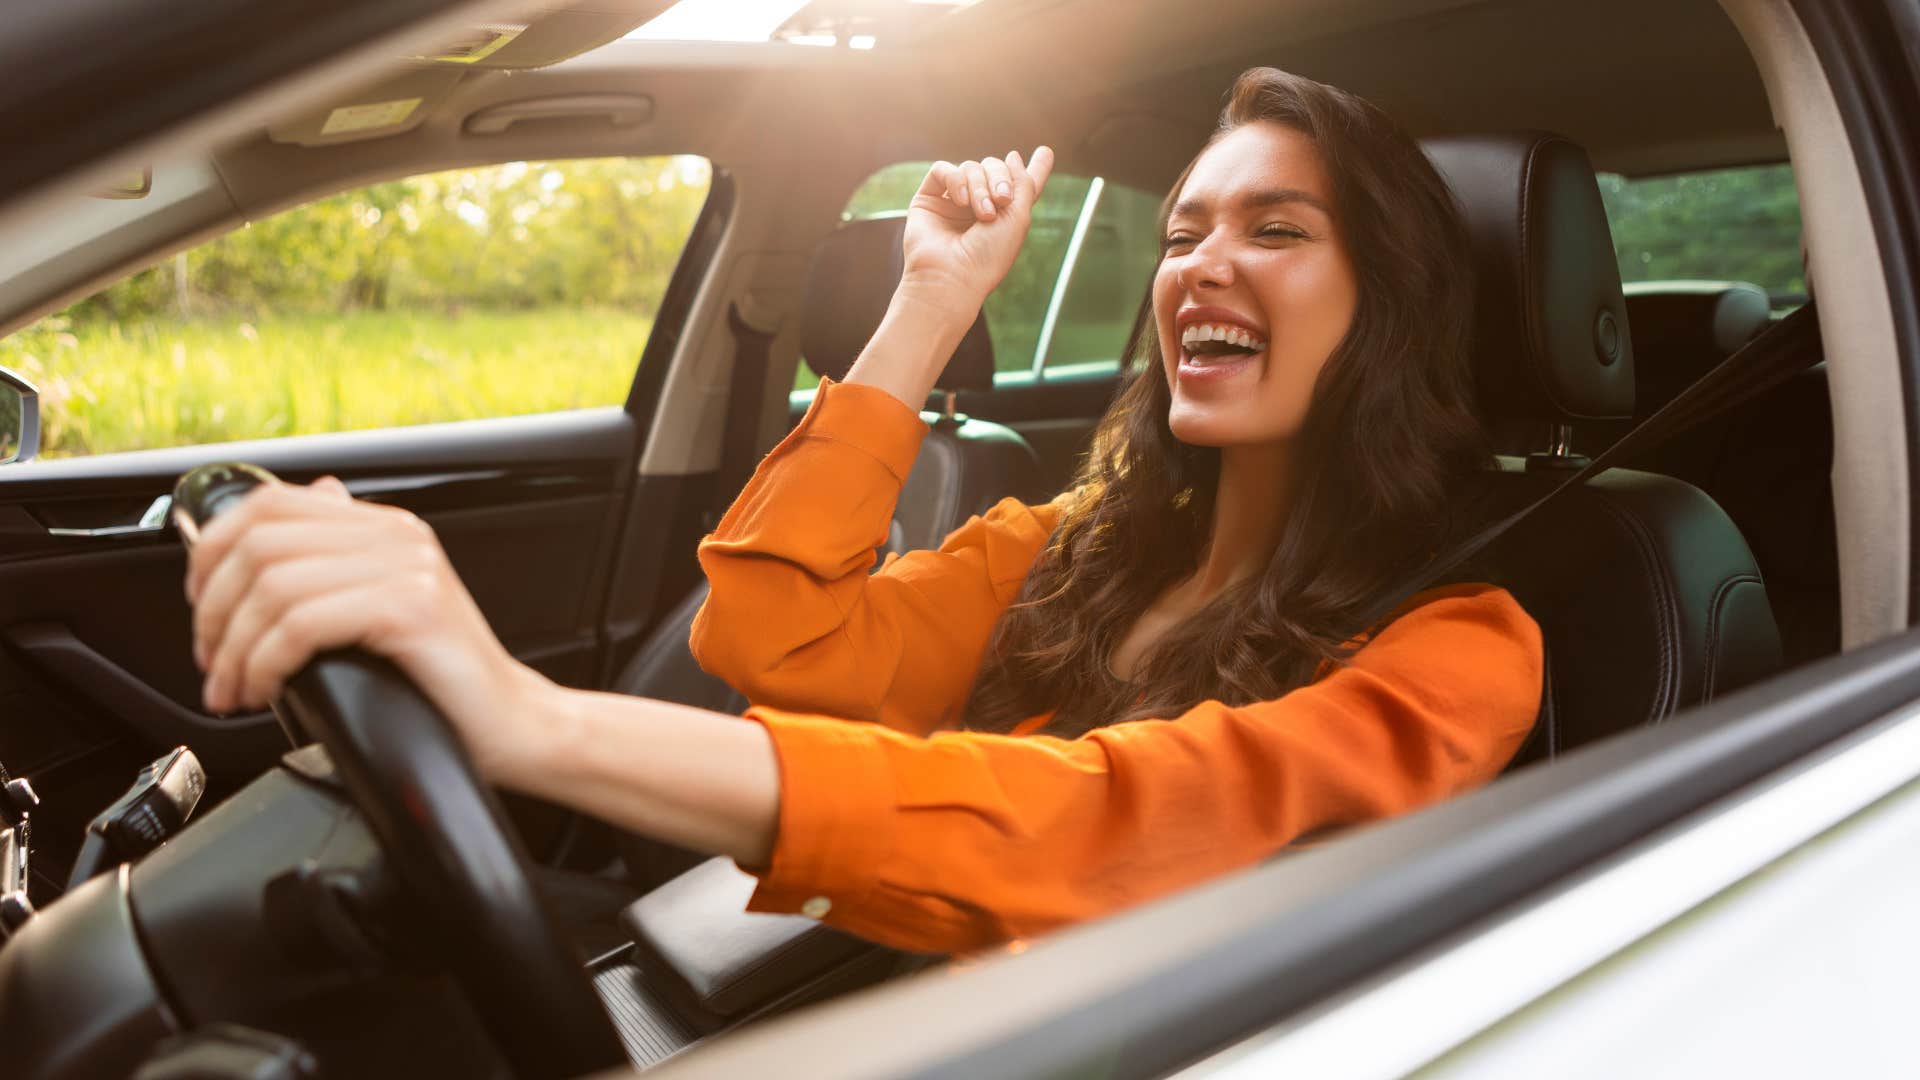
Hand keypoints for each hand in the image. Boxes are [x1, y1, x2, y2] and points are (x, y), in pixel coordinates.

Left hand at [184, 478, 546, 776]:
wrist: (512, 725)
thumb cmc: (444, 684)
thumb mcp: (382, 611)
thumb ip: (340, 565)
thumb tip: (309, 507)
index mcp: (386, 528)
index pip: (271, 503)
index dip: (214, 549)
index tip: (202, 604)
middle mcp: (397, 536)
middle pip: (259, 543)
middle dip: (214, 610)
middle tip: (212, 662)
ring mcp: (406, 569)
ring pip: (272, 587)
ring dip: (234, 648)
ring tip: (235, 689)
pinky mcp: (410, 610)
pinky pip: (302, 625)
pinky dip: (265, 662)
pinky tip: (266, 690)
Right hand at [899, 147, 1054, 320]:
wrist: (953, 275)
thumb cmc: (989, 255)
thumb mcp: (1019, 218)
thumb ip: (1023, 183)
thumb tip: (1013, 155)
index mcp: (1004, 215)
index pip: (1019, 186)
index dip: (1035, 169)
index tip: (1046, 152)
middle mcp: (978, 206)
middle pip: (994, 168)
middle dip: (1001, 178)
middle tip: (1002, 200)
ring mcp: (952, 202)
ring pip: (970, 168)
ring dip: (980, 187)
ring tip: (981, 213)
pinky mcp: (929, 199)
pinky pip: (943, 170)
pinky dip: (956, 180)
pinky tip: (961, 201)